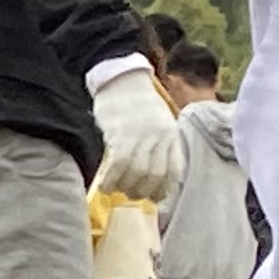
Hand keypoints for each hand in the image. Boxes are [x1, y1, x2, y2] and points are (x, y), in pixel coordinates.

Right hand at [89, 63, 190, 206]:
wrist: (122, 80)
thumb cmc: (136, 102)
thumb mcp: (158, 121)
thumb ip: (159, 143)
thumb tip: (152, 172)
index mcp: (171, 134)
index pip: (174, 170)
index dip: (164, 189)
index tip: (154, 198)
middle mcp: (160, 136)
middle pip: (156, 174)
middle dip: (143, 191)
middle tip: (131, 195)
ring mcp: (141, 134)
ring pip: (138, 172)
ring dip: (126, 187)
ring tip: (116, 190)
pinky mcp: (121, 133)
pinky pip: (119, 163)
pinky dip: (112, 179)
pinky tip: (104, 186)